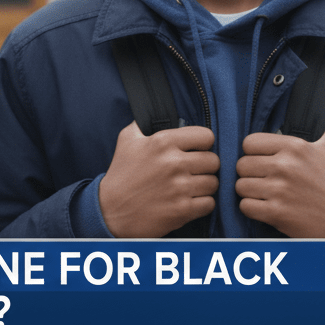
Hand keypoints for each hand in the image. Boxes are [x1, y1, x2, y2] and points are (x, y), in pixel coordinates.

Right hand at [98, 122, 218, 237]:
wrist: (110, 211)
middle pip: (214, 161)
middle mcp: (174, 163)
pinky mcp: (182, 210)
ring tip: (191, 186)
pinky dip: (202, 204)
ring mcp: (179, 188)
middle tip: (194, 170)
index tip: (196, 150)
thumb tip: (159, 113)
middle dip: (206, 166)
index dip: (203, 143)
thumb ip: (145, 123)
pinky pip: (209, 203)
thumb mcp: (127, 139)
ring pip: (213, 183)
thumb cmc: (121, 174)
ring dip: (205, 186)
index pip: (206, 136)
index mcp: (163, 142)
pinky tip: (189, 201)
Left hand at [235, 129, 324, 237]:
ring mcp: (279, 191)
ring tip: (264, 191)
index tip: (261, 158)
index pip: (249, 142)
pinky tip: (265, 205)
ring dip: (249, 190)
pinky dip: (252, 207)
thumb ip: (311, 128)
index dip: (253, 151)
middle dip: (250, 172)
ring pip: (240, 186)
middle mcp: (285, 166)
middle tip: (262, 177)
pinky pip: (245, 206)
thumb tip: (292, 118)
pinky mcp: (276, 213)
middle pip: (241, 165)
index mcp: (295, 147)